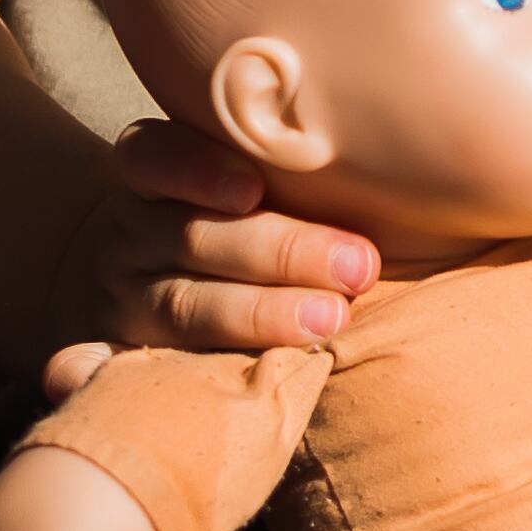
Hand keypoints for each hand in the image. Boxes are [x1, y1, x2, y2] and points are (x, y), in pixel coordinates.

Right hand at [41, 119, 372, 379]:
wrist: (123, 287)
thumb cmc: (222, 229)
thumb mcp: (236, 189)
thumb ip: (293, 177)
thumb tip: (416, 153)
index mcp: (154, 181)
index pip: (155, 157)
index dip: (200, 170)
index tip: (254, 190)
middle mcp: (129, 237)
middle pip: (191, 237)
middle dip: (280, 251)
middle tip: (358, 268)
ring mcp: (118, 302)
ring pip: (180, 306)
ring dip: (258, 315)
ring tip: (330, 321)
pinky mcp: (115, 360)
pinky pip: (129, 369)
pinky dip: (157, 369)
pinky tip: (205, 376)